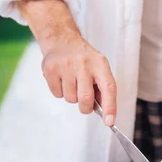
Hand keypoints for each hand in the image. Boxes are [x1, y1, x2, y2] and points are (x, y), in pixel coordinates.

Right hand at [17, 0, 116, 125]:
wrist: (61, 39)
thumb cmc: (83, 58)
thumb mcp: (98, 67)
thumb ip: (102, 88)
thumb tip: (106, 112)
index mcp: (100, 63)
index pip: (108, 88)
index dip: (110, 106)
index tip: (109, 121)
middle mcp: (84, 63)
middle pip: (85, 98)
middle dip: (85, 107)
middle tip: (84, 103)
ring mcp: (66, 65)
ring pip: (70, 98)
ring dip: (71, 96)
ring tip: (71, 82)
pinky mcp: (51, 69)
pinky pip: (57, 94)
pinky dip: (60, 91)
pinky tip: (61, 79)